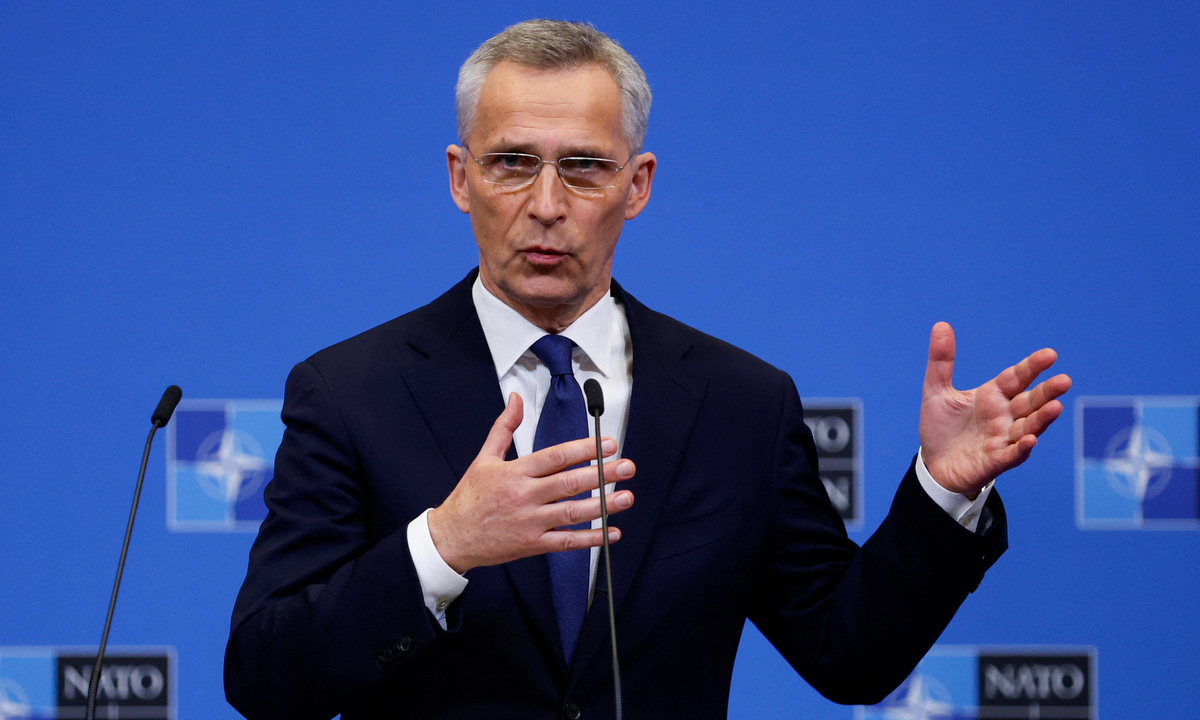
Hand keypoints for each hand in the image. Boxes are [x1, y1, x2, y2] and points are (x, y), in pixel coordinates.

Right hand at [426, 393, 635, 572]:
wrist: (451, 537)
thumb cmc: (469, 497)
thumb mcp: (484, 458)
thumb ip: (504, 427)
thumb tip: (516, 399)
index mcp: (515, 472)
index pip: (556, 457)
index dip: (584, 450)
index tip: (607, 445)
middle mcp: (525, 496)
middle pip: (569, 483)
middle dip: (602, 474)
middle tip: (627, 467)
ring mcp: (530, 522)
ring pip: (572, 512)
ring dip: (603, 506)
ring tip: (626, 497)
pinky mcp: (532, 544)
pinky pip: (566, 541)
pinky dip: (591, 538)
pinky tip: (611, 533)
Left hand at [919, 322, 1071, 496]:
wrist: (934, 465)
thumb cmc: (941, 428)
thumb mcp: (936, 392)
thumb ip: (941, 361)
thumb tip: (941, 325)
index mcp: (993, 396)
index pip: (1016, 378)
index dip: (1032, 367)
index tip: (1050, 354)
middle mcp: (1004, 416)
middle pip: (1030, 402)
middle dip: (1046, 392)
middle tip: (1064, 380)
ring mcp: (1002, 439)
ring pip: (1028, 427)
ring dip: (1042, 418)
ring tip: (1056, 406)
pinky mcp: (995, 461)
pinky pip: (1012, 455)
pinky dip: (1021, 448)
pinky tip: (1030, 439)